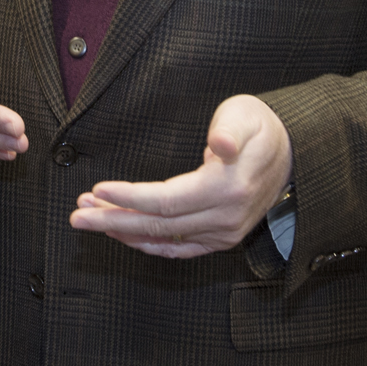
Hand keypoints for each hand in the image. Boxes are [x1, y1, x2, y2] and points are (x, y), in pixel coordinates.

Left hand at [68, 94, 291, 257]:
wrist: (290, 154)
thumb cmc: (259, 128)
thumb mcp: (245, 116)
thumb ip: (230, 130)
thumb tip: (221, 145)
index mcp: (228, 188)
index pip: (168, 200)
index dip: (130, 198)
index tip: (98, 191)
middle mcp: (225, 218)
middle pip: (158, 224)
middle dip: (113, 219)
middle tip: (77, 214)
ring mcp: (223, 233)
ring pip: (163, 238)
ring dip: (123, 230)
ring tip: (88, 218)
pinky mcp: (220, 238)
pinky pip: (178, 249)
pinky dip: (147, 245)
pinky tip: (122, 235)